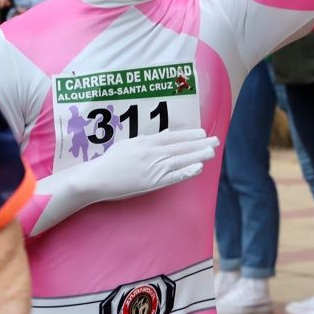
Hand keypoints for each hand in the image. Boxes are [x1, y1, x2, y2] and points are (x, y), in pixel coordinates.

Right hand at [90, 129, 219, 200]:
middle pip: (181, 146)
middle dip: (200, 143)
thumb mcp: (128, 144)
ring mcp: (154, 167)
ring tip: (212, 151)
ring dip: (198, 155)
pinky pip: (174, 176)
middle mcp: (152, 152)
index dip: (189, 134)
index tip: (202, 132)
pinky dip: (187, 171)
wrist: (97, 177)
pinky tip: (199, 167)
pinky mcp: (153, 182)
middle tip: (215, 140)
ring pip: (181, 159)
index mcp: (146, 141)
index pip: (173, 136)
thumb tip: (164, 135)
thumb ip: (147, 140)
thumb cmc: (110, 161)